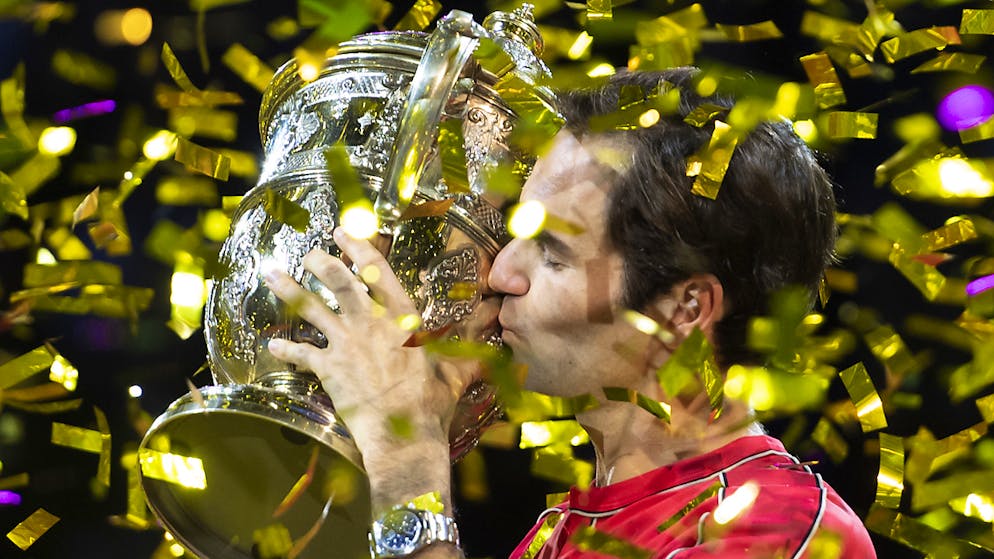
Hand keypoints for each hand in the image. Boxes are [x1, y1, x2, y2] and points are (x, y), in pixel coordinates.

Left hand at [263, 228, 475, 457]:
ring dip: (289, 289)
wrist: (404, 435)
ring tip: (272, 273)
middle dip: (321, 261)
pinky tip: (272, 344)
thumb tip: (494, 339)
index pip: (377, 270)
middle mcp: (371, 323)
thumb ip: (468, 353)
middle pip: (339, 281)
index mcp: (401, 318)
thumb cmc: (432, 404)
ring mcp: (347, 344)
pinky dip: (286, 349)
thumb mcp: (455, 372)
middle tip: (310, 253)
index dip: (358, 247)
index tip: (343, 231)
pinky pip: (301, 354)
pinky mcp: (329, 369)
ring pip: (311, 308)